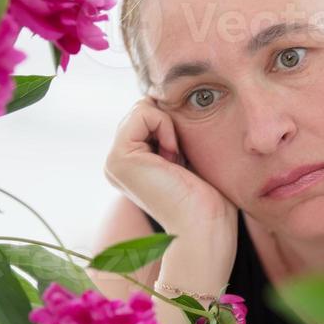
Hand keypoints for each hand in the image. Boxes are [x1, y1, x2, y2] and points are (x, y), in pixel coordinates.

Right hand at [104, 97, 237, 256]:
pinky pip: (144, 112)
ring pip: (143, 107)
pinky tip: (173, 156)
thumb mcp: (188, 155)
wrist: (206, 225)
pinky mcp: (118, 158)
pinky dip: (166, 126)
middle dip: (171, 126)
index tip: (185, 160)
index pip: (150, 116)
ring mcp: (115, 161)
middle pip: (145, 109)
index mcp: (133, 164)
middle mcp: (118, 164)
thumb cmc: (209, 198)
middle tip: (182, 162)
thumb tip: (162, 98)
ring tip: (177, 161)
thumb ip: (172, 132)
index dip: (175, 126)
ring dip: (171, 127)